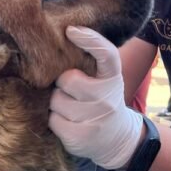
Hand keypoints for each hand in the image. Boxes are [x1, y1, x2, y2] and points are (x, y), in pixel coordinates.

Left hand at [49, 26, 143, 169]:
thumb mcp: (105, 80)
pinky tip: (68, 122)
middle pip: (67, 79)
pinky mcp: (80, 136)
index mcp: (113, 78)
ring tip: (70, 108)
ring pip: (56, 100)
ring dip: (57, 103)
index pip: (107, 54)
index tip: (71, 30)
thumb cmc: (103, 100)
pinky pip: (53, 120)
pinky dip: (55, 120)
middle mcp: (107, 97)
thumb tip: (63, 36)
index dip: (90, 39)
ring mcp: (94, 118)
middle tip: (71, 91)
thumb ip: (89, 62)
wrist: (117, 139)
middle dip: (62, 83)